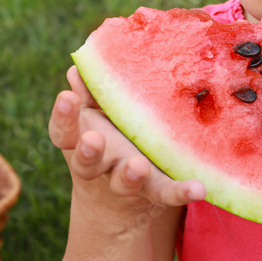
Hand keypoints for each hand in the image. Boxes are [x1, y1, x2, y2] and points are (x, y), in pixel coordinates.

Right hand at [49, 65, 205, 209]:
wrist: (124, 184)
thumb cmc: (110, 131)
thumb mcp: (98, 112)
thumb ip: (90, 92)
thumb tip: (80, 68)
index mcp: (81, 141)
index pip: (64, 131)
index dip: (63, 116)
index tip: (67, 97)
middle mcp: (100, 165)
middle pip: (87, 163)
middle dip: (89, 152)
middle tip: (94, 139)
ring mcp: (126, 180)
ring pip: (123, 183)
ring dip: (129, 175)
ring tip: (138, 166)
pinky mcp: (154, 190)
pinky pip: (166, 193)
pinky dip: (181, 193)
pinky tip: (198, 190)